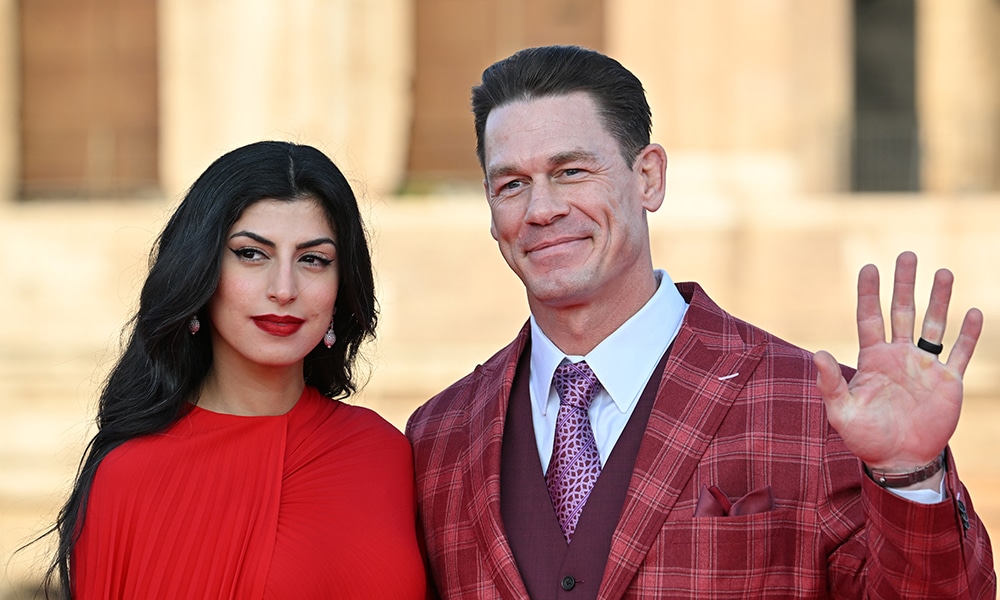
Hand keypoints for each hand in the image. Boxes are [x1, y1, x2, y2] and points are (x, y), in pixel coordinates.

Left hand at [813, 251, 982, 472]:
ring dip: (939, 300)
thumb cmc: (865, 437)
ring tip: (943, 272)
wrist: (899, 460)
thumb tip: (817, 353)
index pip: (869, 317)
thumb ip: (830, 382)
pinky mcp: (948, 382)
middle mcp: (898, 356)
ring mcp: (924, 366)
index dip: (869, 293)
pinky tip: (974, 311)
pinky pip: (961, 353)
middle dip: (905, 284)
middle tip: (908, 255)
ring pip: (933, 325)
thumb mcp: (841, 411)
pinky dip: (969, 334)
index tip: (869, 267)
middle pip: (902, 312)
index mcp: (872, 359)